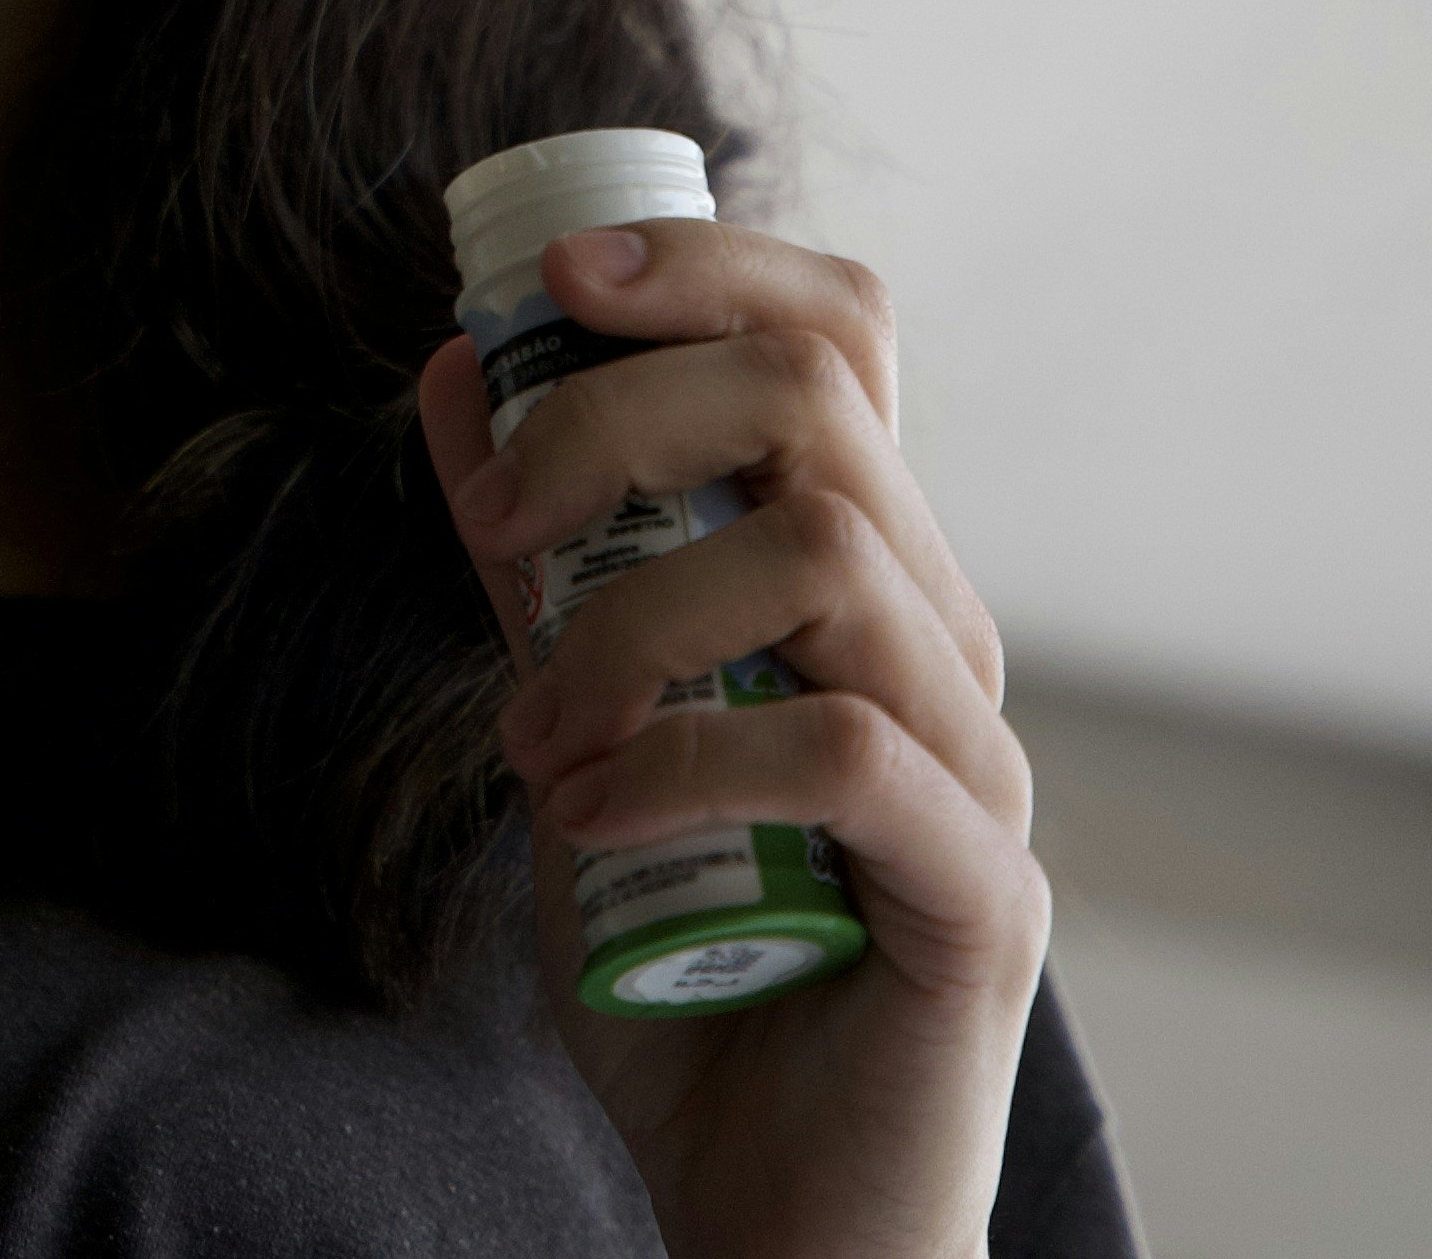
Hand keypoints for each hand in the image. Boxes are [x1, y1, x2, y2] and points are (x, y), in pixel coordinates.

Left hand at [414, 225, 1047, 1258]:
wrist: (771, 1207)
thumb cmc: (689, 963)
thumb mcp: (576, 725)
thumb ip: (535, 570)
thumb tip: (450, 376)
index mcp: (865, 578)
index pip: (839, 335)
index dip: (707, 267)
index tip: (553, 283)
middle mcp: (941, 641)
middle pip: (817, 401)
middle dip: (621, 417)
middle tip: (501, 522)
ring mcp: (978, 762)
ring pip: (824, 556)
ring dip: (630, 622)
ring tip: (530, 737)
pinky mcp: (981, 893)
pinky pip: (837, 750)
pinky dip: (682, 758)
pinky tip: (589, 821)